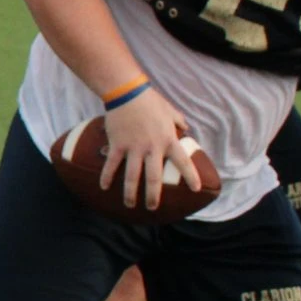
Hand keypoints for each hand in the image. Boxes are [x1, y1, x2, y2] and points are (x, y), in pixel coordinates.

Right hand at [100, 86, 190, 213]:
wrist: (127, 92)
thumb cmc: (150, 100)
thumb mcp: (171, 110)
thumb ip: (179, 121)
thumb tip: (186, 128)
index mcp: (168, 140)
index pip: (183, 162)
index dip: (191, 176)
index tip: (196, 189)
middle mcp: (152, 148)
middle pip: (154, 178)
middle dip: (154, 195)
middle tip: (153, 207)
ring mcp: (133, 148)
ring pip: (132, 176)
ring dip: (130, 193)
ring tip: (130, 205)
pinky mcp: (117, 145)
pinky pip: (111, 164)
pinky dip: (107, 176)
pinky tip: (104, 187)